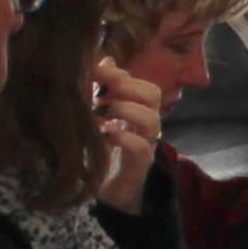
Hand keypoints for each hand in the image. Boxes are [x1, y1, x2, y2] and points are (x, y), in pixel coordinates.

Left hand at [90, 60, 164, 214]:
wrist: (109, 189)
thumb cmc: (103, 148)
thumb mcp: (98, 115)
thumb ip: (102, 90)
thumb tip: (103, 60)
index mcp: (138, 109)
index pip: (141, 83)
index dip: (120, 74)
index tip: (94, 71)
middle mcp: (146, 124)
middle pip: (153, 95)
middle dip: (127, 88)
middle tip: (102, 92)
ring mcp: (146, 143)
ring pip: (151, 119)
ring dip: (125, 110)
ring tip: (103, 114)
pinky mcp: (140, 164)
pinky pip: (141, 147)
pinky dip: (122, 137)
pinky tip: (104, 135)